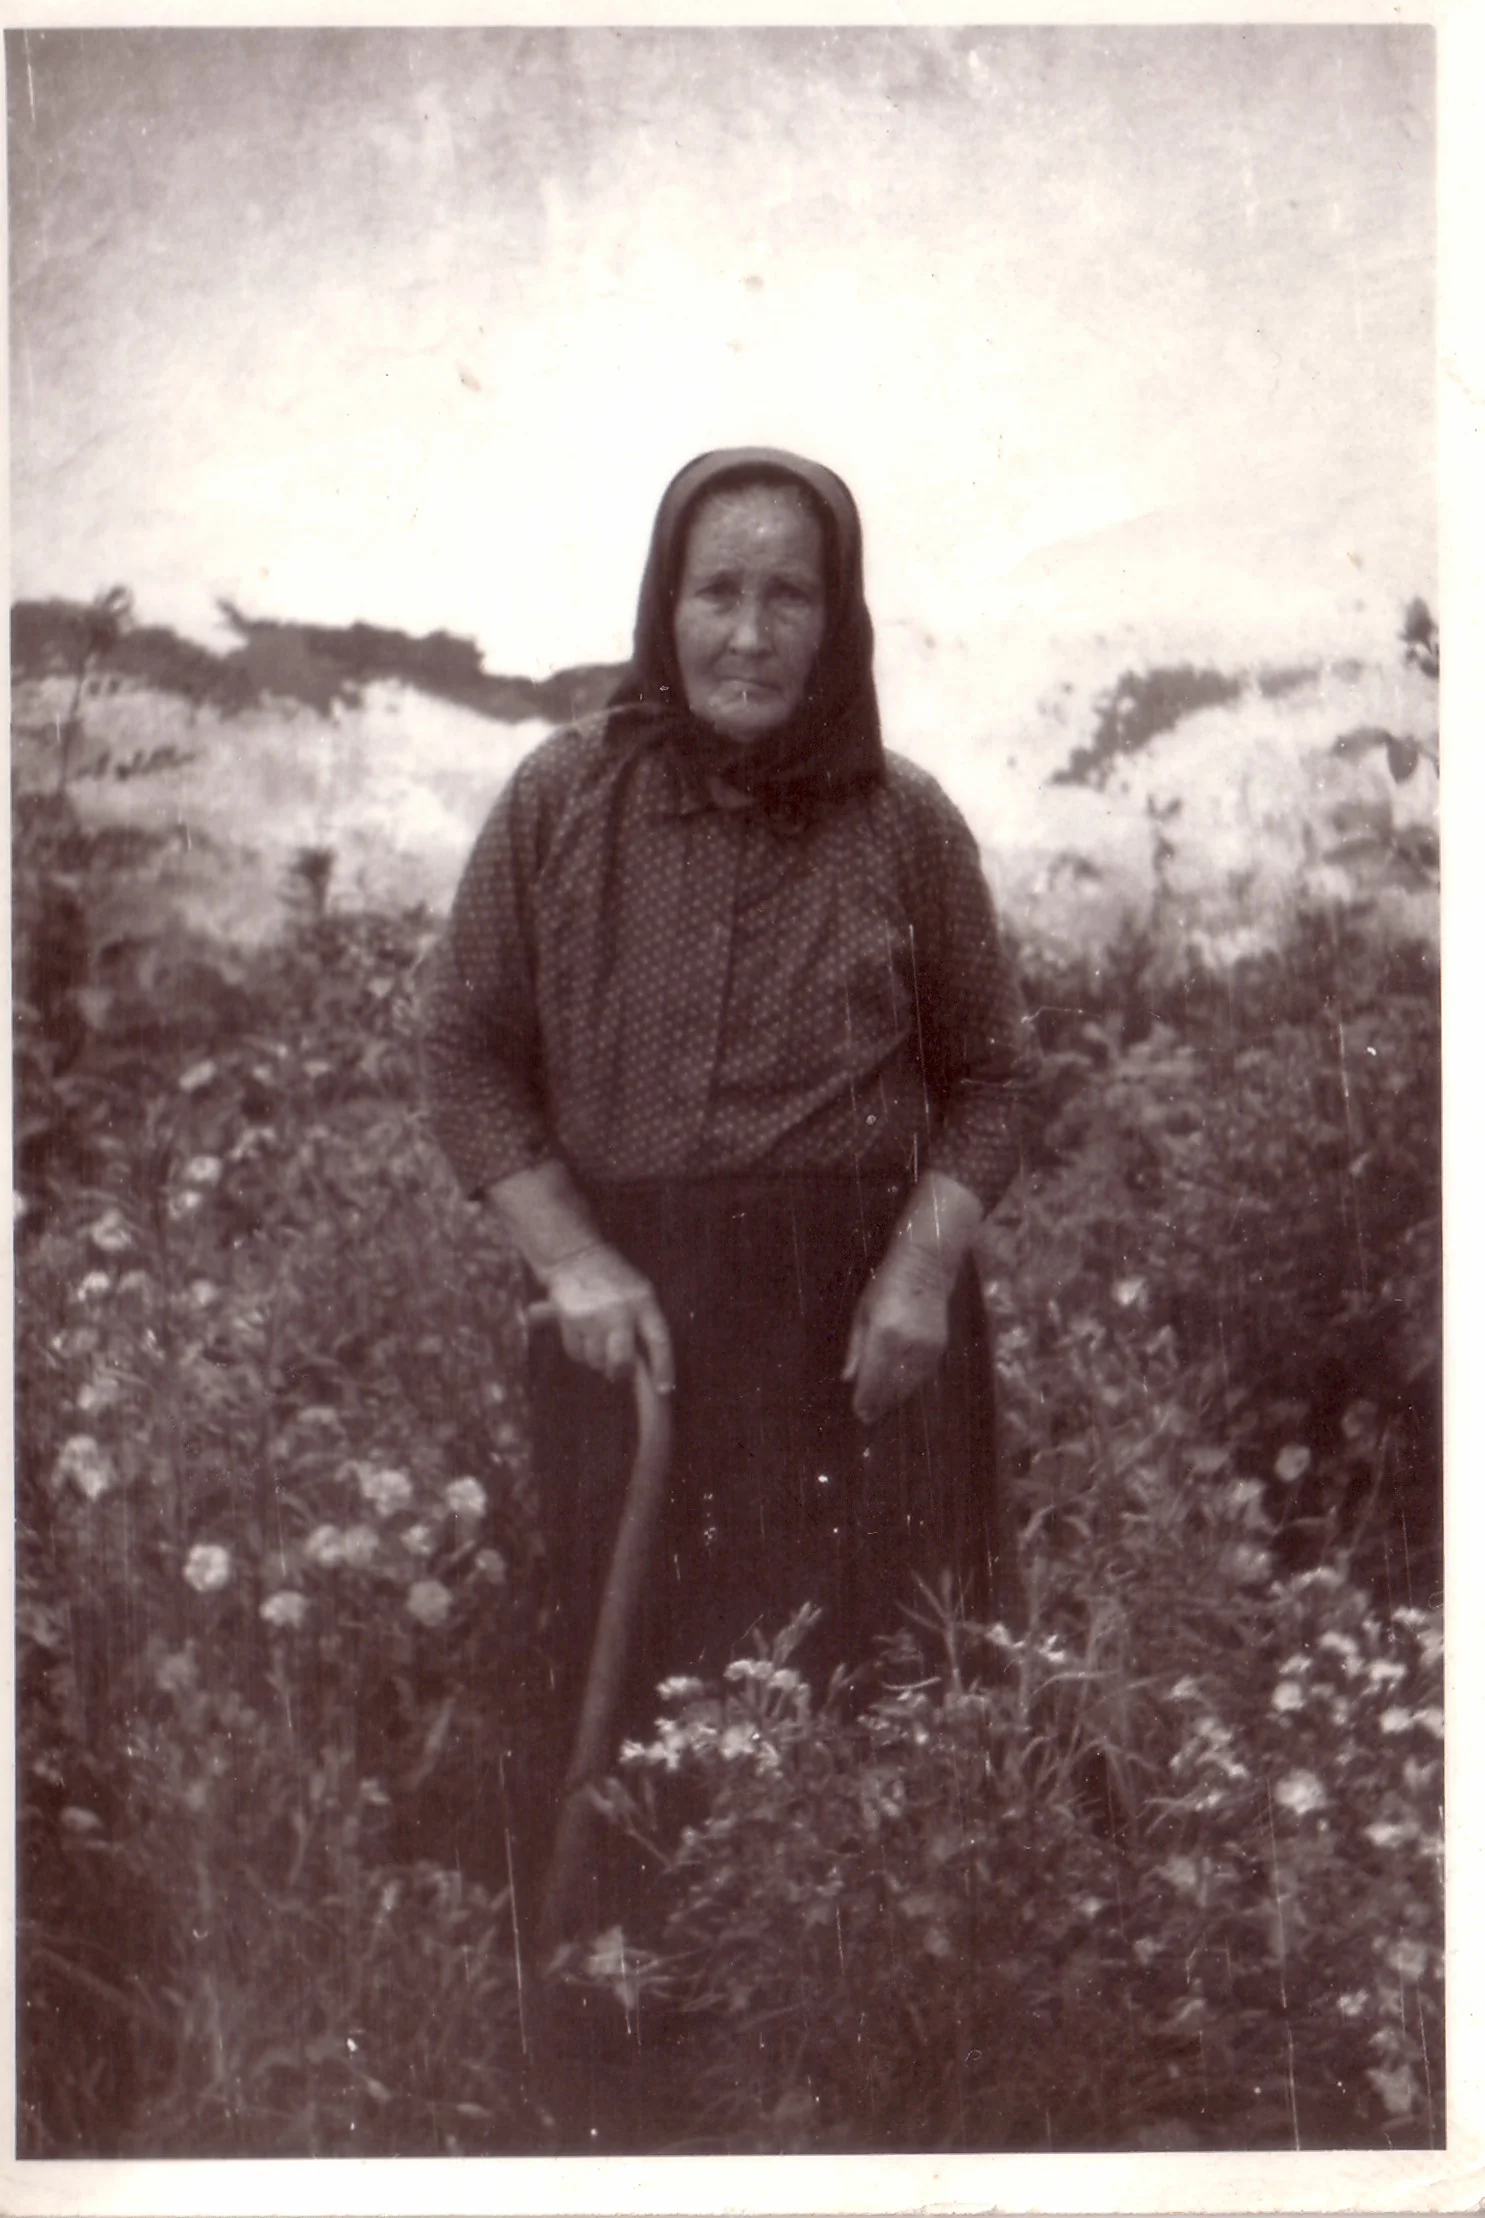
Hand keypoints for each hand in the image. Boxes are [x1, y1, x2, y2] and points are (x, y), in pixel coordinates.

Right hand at [544, 1242, 675, 1391]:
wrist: (575, 1256)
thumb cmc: (613, 1279)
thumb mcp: (638, 1292)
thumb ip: (644, 1323)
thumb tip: (647, 1365)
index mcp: (642, 1301)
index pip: (658, 1339)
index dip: (663, 1366)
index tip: (664, 1389)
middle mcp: (619, 1310)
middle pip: (621, 1360)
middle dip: (618, 1370)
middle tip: (616, 1369)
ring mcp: (593, 1315)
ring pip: (596, 1360)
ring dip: (597, 1358)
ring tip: (596, 1337)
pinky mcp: (570, 1319)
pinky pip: (576, 1353)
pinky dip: (579, 1351)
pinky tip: (581, 1332)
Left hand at [842, 1241, 950, 1424]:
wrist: (926, 1266)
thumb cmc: (886, 1285)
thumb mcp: (862, 1313)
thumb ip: (856, 1349)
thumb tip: (849, 1379)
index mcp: (885, 1334)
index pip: (874, 1378)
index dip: (866, 1400)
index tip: (860, 1415)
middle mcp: (908, 1345)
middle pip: (893, 1387)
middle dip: (880, 1404)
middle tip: (868, 1417)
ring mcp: (928, 1347)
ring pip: (909, 1385)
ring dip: (895, 1398)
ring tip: (881, 1408)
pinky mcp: (940, 1347)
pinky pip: (922, 1375)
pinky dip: (909, 1385)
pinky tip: (898, 1390)